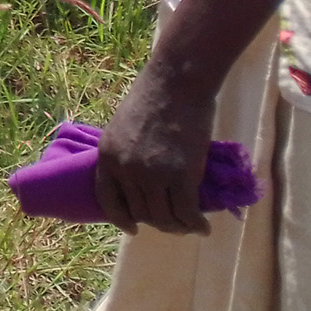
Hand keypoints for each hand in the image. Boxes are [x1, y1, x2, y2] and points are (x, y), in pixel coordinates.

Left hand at [93, 62, 218, 235]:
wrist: (177, 81)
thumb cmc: (155, 96)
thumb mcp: (124, 127)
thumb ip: (127, 153)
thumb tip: (140, 181)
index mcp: (106, 156)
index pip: (108, 199)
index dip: (121, 218)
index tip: (133, 228)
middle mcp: (125, 170)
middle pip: (140, 212)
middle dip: (158, 222)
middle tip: (174, 222)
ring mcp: (152, 175)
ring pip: (164, 217)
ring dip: (178, 226)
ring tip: (191, 226)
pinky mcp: (180, 177)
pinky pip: (186, 212)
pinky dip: (196, 224)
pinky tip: (203, 226)